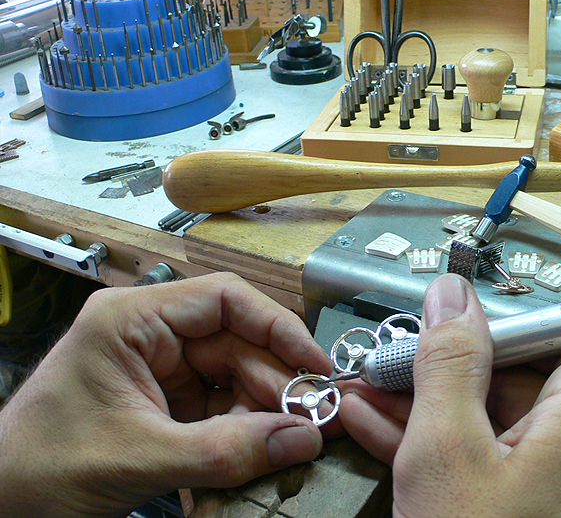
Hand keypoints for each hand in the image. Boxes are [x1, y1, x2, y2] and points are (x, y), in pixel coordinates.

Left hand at [0, 273, 333, 517]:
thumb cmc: (39, 468)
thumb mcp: (140, 457)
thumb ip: (227, 450)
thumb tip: (302, 438)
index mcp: (132, 319)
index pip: (224, 299)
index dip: (277, 327)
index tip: (315, 364)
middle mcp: (150, 334)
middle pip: (236, 342)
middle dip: (274, 381)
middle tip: (311, 419)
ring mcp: (158, 368)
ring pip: (234, 375)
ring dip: (263, 409)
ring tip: (287, 441)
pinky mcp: (164, 401)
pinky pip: (220, 404)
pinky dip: (243, 427)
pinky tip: (259, 449)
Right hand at [341, 274, 560, 516]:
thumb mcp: (446, 448)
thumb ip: (450, 359)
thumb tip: (451, 294)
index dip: (498, 328)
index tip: (443, 332)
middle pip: (528, 383)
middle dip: (448, 376)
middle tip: (388, 371)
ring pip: (511, 429)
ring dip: (441, 415)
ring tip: (373, 402)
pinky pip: (515, 469)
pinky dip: (463, 454)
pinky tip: (397, 440)